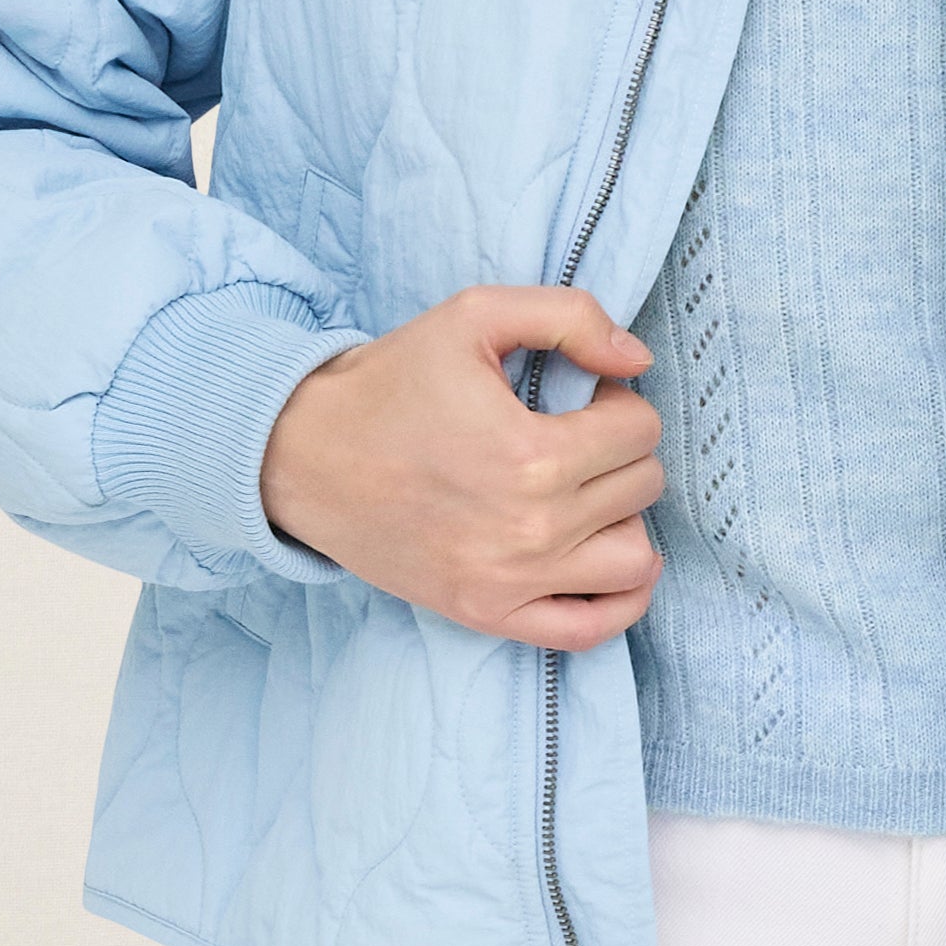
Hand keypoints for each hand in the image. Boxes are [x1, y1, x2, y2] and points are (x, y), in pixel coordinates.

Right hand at [258, 285, 667, 648]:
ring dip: (623, 519)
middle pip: (641, 488)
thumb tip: (637, 360)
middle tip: (573, 437)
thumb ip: (569, 317)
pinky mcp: (488, 613)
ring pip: (635, 560)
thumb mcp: (474, 316)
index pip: (639, 431)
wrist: (305, 455)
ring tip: (584, 494)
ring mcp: (510, 581)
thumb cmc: (390, 383)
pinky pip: (591, 629)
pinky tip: (600, 556)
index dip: (615, 402)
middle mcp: (530, 528)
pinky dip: (618, 600)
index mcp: (532, 454)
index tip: (578, 399)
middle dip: (620, 452)